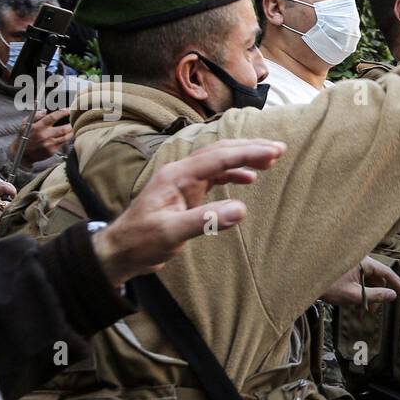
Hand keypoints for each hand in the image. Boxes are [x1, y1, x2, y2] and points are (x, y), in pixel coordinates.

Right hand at [0, 181, 14, 250]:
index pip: (4, 185)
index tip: (13, 196)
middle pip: (11, 203)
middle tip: (4, 214)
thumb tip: (14, 197)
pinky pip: (7, 224)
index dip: (12, 189)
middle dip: (10, 209)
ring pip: (10, 214)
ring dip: (7, 218)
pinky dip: (5, 226)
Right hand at [9, 109, 72, 167]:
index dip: (62, 113)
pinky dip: (66, 138)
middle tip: (74, 119)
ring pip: (66, 137)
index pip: (53, 117)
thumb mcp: (25, 124)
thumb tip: (45, 111)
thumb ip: (35, 116)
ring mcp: (49, 144)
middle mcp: (45, 135)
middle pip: (64, 128)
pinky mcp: (52, 151)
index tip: (68, 110)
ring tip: (73, 126)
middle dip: (71, 123)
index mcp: (38, 127)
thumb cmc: (24, 137)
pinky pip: (63, 143)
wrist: (21, 154)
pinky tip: (68, 135)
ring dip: (71, 131)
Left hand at [91, 139, 285, 286]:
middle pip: (220, 152)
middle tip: (279, 149)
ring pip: (218, 161)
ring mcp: (183, 182)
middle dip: (250, 148)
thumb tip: (241, 210)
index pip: (218, 158)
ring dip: (244, 158)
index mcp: (177, 176)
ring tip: (270, 159)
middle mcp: (180, 173)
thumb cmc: (141, 241)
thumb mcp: (172, 233)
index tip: (273, 151)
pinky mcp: (186, 193)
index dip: (248, 153)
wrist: (120, 250)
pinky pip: (214, 175)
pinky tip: (248, 177)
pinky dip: (233, 172)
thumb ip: (205, 220)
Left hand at [320, 257, 399, 307]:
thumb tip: (393, 296)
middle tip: (373, 310)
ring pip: (367, 279)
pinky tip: (354, 303)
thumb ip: (375, 295)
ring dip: (368, 294)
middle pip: (377, 277)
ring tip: (361, 310)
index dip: (396, 284)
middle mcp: (360, 260)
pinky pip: (358, 278)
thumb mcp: (354, 294)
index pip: (387, 272)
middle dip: (377, 294)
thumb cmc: (327, 286)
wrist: (304, 281)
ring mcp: (352, 264)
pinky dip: (360, 290)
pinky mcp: (345, 268)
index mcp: (364, 262)